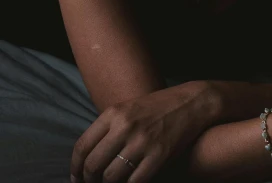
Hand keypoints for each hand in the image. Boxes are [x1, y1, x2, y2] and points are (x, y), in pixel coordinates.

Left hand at [70, 80, 218, 182]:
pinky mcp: (158, 155)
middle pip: (93, 165)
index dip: (75, 168)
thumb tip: (87, 159)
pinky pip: (134, 182)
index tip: (76, 178)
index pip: (82, 146)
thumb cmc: (157, 108)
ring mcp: (142, 141)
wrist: (191, 102)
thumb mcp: (128, 109)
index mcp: (114, 113)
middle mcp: (125, 126)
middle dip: (89, 181)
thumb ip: (108, 129)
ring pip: (111, 177)